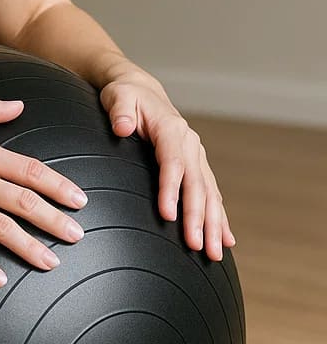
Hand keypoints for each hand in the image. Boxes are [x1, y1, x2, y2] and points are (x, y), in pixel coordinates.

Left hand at [99, 61, 236, 260]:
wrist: (141, 90)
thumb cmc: (125, 96)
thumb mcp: (117, 97)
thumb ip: (119, 111)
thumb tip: (121, 127)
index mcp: (170, 128)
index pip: (173, 163)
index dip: (171, 190)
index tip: (167, 215)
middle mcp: (190, 143)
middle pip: (196, 184)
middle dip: (198, 217)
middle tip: (196, 246)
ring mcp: (197, 154)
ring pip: (209, 193)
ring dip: (213, 224)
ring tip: (213, 253)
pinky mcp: (197, 164)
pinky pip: (211, 193)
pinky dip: (219, 216)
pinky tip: (225, 239)